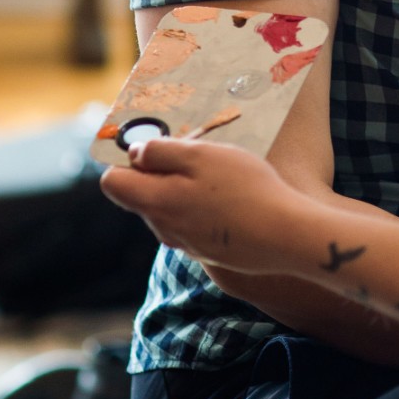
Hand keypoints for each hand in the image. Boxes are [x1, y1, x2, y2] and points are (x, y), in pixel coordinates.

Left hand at [100, 137, 303, 273]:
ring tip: (222, 177)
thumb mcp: (202, 156)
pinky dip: (204, 208)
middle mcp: (163, 228)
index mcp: (155, 202)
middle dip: (162, 172)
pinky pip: (192, 223)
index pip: (112, 182)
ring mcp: (185, 243)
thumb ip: (161, 152)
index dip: (127, 159)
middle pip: (142, 194)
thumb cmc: (244, 189)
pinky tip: (234, 201)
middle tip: (200, 157)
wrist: (285, 236)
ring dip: (185, 190)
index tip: (156, 147)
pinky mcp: (207, 251)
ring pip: (169, 208)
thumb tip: (135, 153)